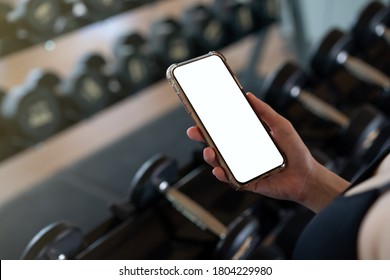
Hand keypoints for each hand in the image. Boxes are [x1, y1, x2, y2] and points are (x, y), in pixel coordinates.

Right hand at [187, 93, 349, 211]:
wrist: (306, 176)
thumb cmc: (295, 151)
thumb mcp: (281, 126)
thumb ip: (265, 111)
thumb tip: (249, 95)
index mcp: (247, 138)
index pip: (225, 130)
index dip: (211, 124)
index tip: (199, 115)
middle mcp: (241, 153)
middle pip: (216, 145)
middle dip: (202, 138)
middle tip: (194, 131)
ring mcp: (242, 167)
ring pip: (219, 162)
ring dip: (210, 157)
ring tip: (208, 151)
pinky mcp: (245, 182)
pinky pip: (230, 179)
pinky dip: (222, 175)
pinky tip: (219, 170)